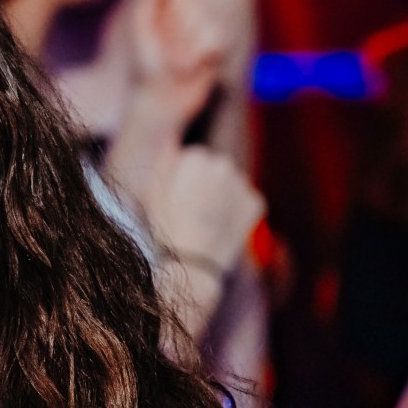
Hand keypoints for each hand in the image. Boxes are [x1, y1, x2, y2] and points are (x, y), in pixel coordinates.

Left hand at [122, 0, 230, 131]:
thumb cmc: (144, 64)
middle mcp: (188, 20)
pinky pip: (218, 42)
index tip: (160, 25)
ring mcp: (203, 35)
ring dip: (190, 44)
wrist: (159, 99)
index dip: (172, 6)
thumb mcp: (141, 27)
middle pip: (197, 4)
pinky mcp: (216, 53)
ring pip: (208, 23)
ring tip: (177, 62)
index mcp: (169, 10)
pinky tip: (191, 68)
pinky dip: (202, 55)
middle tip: (168, 48)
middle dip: (181, 26)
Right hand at [146, 144, 263, 277]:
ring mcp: (242, 183)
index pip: (192, 160)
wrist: (193, 262)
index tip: (178, 199)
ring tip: (207, 221)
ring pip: (230, 185)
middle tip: (193, 211)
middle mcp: (223, 164)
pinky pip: (244, 202)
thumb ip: (164, 164)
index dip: (183, 180)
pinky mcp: (255, 202)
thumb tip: (172, 145)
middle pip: (214, 170)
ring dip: (222, 197)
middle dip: (206, 185)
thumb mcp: (152, 192)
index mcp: (196, 157)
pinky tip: (221, 227)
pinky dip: (235, 212)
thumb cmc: (166, 227)